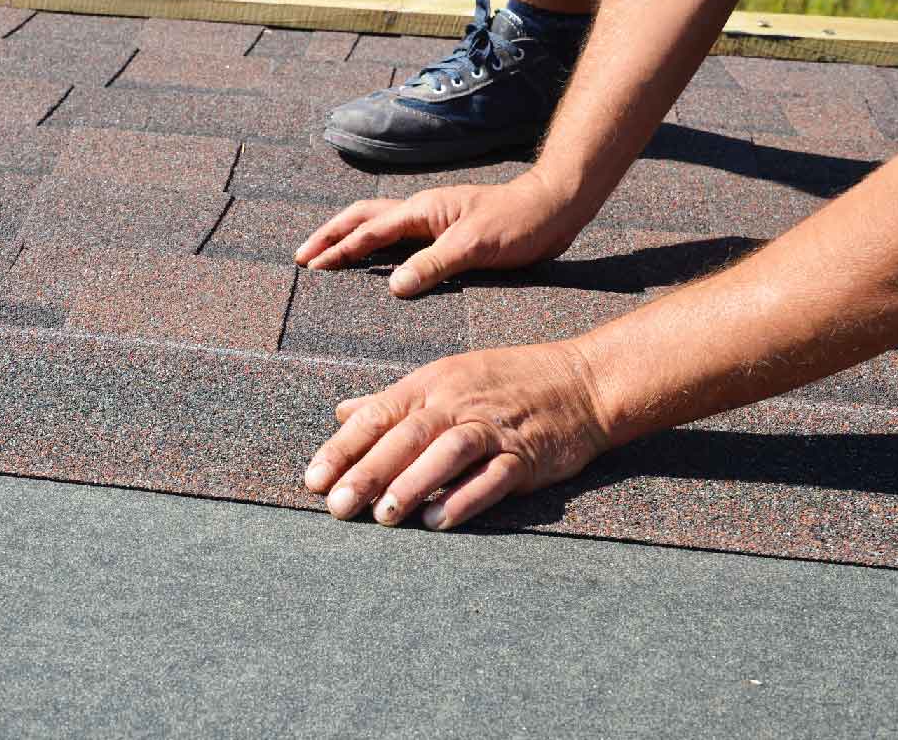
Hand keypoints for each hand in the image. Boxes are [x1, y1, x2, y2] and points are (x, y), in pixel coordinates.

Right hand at [292, 172, 590, 296]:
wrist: (555, 207)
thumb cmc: (519, 222)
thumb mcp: (476, 246)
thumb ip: (433, 264)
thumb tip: (392, 286)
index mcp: (423, 211)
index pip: (369, 231)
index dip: (339, 249)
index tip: (312, 266)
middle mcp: (421, 212)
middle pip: (361, 218)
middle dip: (330, 236)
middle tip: (303, 257)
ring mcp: (432, 220)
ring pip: (377, 225)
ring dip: (348, 237)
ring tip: (324, 255)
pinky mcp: (444, 232)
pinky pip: (397, 237)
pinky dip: (374, 245)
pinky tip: (372, 261)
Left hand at [303, 341, 610, 529]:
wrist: (583, 382)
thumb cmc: (506, 382)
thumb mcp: (445, 377)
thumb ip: (392, 400)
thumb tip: (342, 411)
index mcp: (431, 383)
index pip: (377, 414)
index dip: (343, 447)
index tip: (314, 479)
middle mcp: (458, 402)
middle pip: (406, 436)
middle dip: (368, 472)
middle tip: (338, 506)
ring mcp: (493, 428)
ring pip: (446, 453)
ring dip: (412, 485)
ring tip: (383, 517)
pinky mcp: (525, 455)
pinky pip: (492, 476)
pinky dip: (464, 498)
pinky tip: (438, 521)